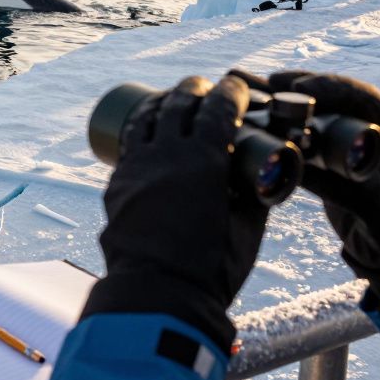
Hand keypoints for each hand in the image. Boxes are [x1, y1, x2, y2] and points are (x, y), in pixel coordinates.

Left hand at [83, 76, 268, 350]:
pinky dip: (142, 130)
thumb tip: (263, 177)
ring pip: (146, 119)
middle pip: (178, 104)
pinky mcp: (116, 185)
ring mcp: (136, 168)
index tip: (238, 85)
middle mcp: (166, 155)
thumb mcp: (248, 229)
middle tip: (206, 87)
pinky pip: (129, 146)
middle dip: (194, 89)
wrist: (157, 295)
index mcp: (204, 161)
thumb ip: (256, 198)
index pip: (218, 108)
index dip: (231, 91)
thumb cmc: (212, 268)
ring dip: (162, 103)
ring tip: (173, 101)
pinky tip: (148, 133)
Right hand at [234, 70, 379, 314]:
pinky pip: (305, 135)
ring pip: (317, 114)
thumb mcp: (377, 208)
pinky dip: (283, 127)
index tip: (303, 88)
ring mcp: (349, 144)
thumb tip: (297, 166)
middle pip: (336, 98)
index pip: (366, 97)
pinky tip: (259, 121)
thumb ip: (343, 187)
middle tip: (271, 82)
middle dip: (304, 87)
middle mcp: (372, 131)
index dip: (335, 88)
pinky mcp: (329, 160)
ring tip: (258, 92)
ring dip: (289, 103)